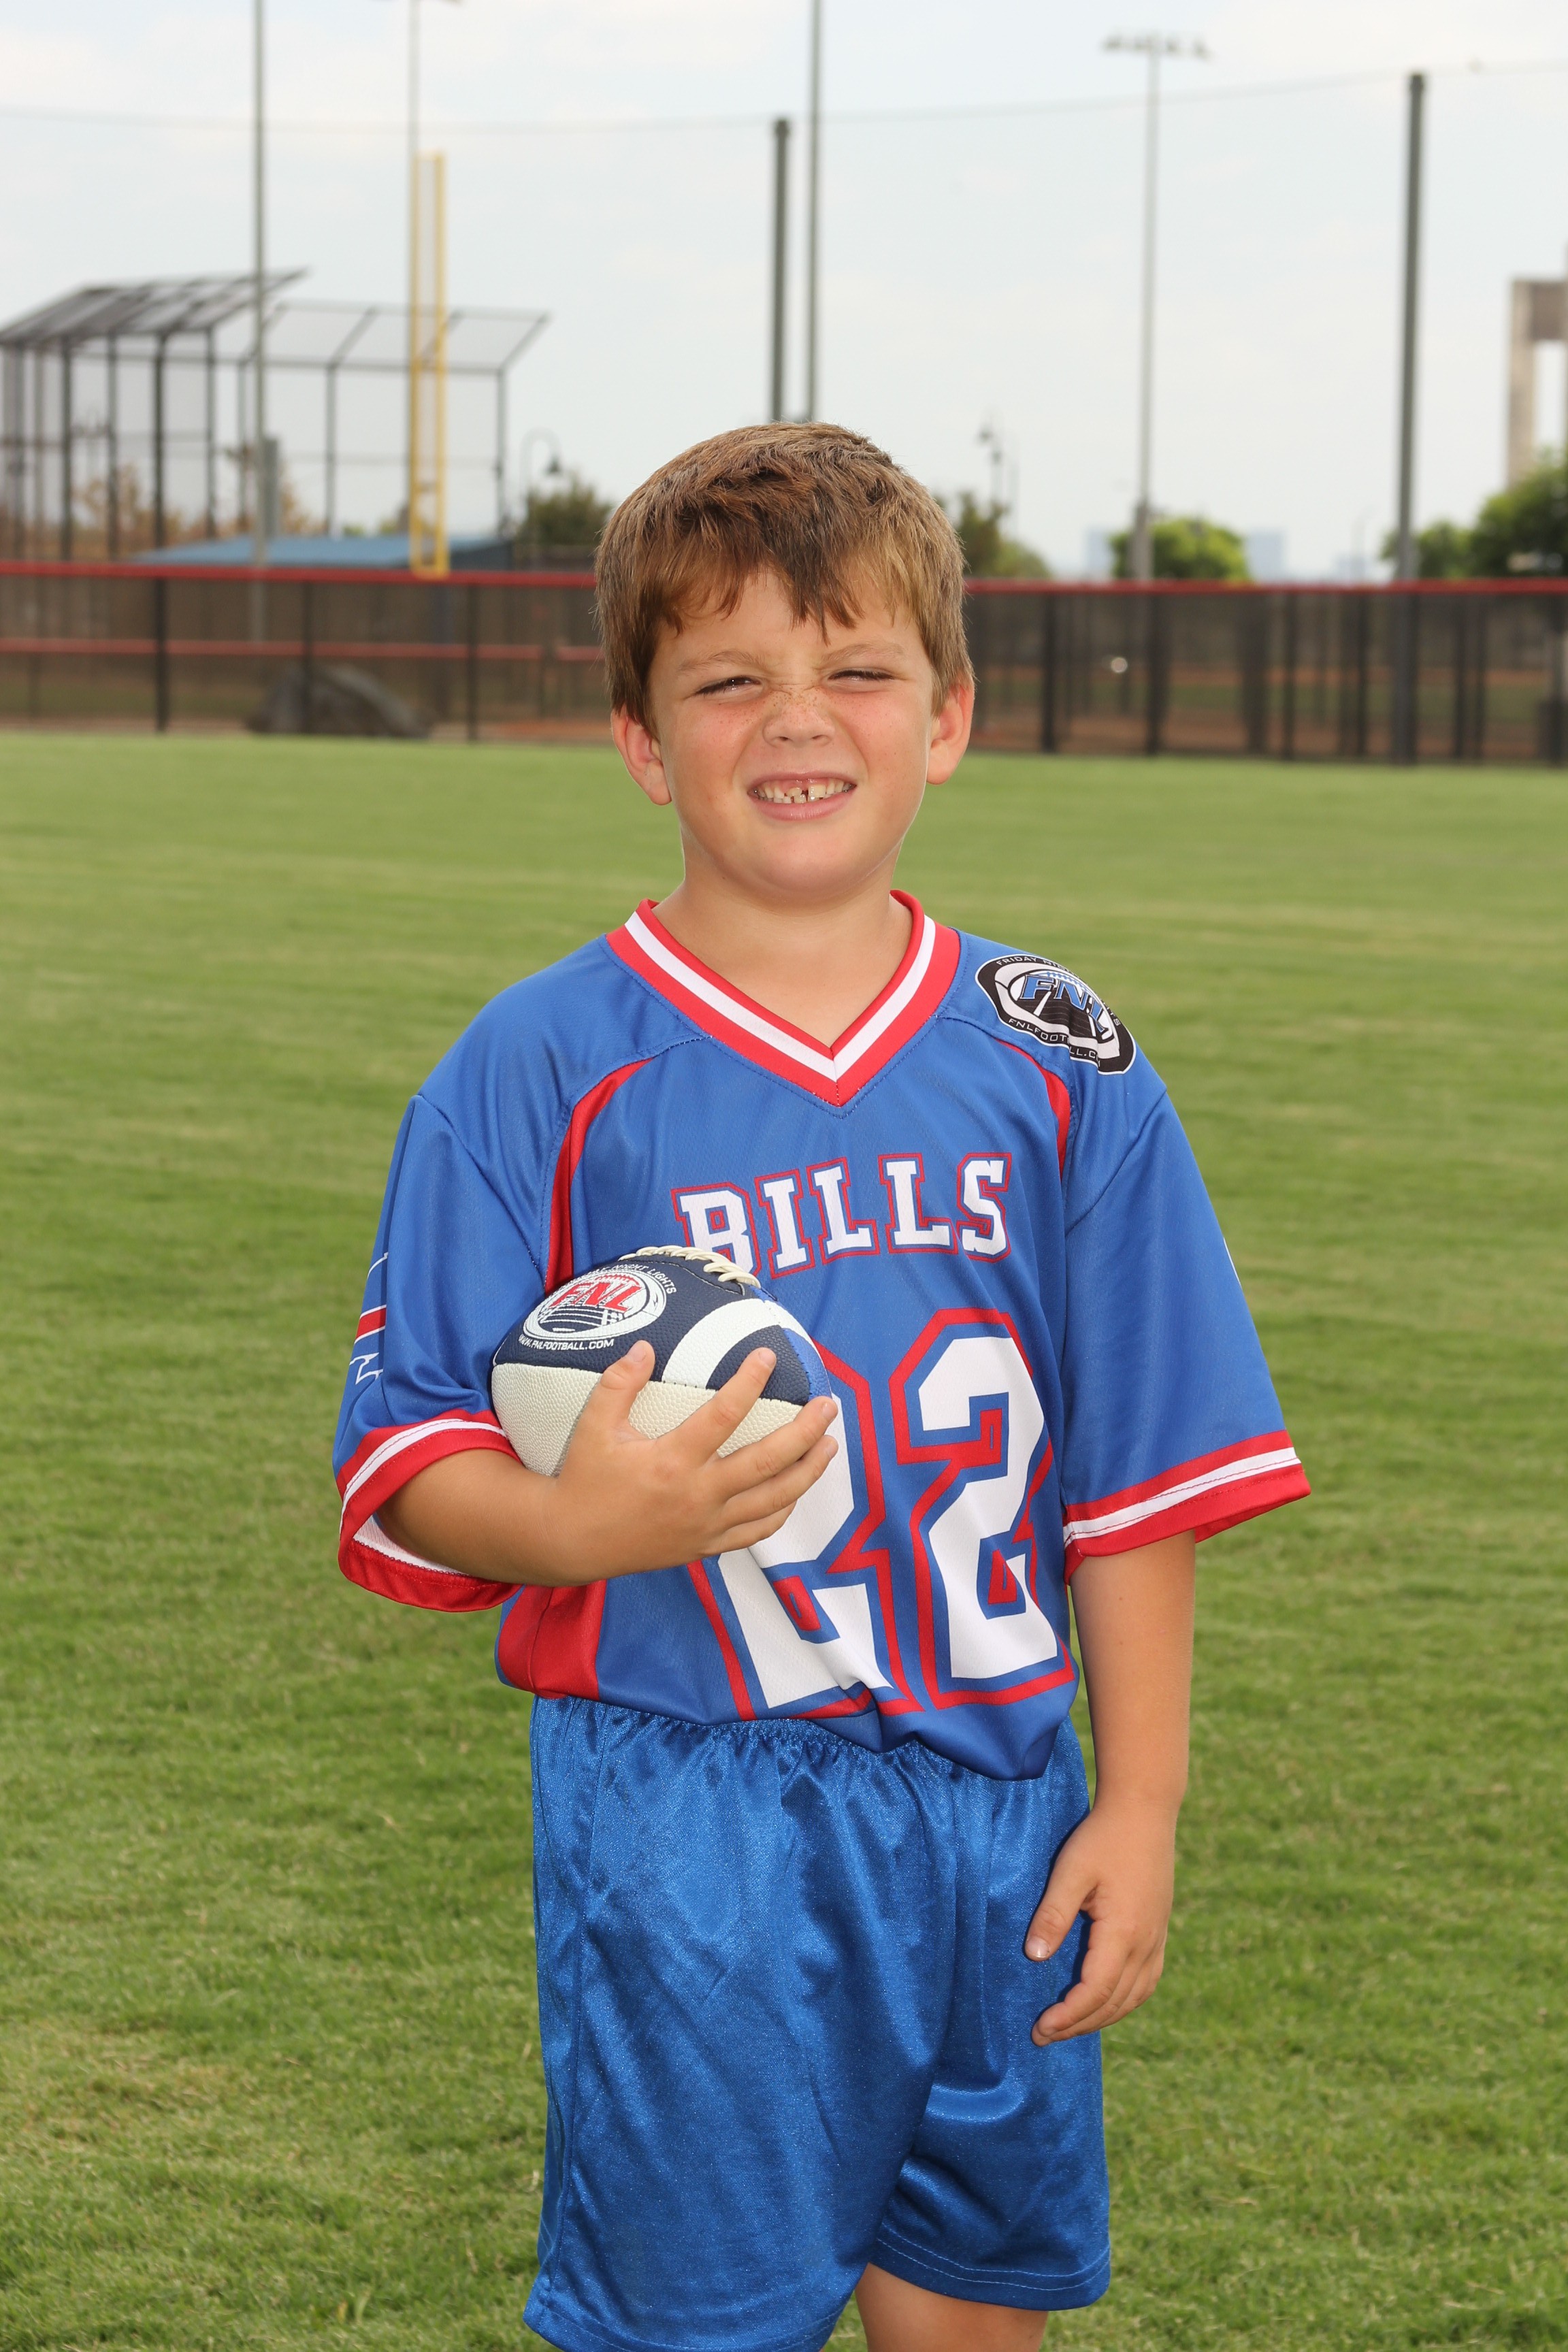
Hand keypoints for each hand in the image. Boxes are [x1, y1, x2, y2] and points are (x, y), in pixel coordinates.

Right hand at [378, 1343, 838, 1587]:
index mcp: (672, 1463)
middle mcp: (697, 1496)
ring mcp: (706, 1526)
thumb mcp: (592, 1427)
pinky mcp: (705, 1547)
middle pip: (767, 1462)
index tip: (767, 1356)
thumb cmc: (583, 1479)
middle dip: (804, 1432)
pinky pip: (756, 1532)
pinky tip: (795, 1491)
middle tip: (829, 1405)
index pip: (724, 1417)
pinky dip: (781, 1511)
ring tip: (829, 1445)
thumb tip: (644, 1346)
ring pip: (773, 1500)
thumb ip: (618, 1384)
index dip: (749, 1383)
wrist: (570, 1542)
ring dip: (807, 1472)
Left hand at [1023, 1796, 1176, 2044]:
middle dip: (1078, 2025)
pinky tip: (1105, 2002)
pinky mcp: (1159, 1931)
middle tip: (1043, 2036)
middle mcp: (1146, 1943)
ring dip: (1101, 2017)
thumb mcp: (1070, 1871)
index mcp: (1124, 1932)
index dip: (1067, 2016)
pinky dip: (1124, 2001)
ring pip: (1133, 1997)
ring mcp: (1157, 1939)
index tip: (1039, 2029)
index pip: (1095, 1992)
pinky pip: (1146, 1982)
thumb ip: (1053, 1914)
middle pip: (1114, 2003)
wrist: (1144, 1811)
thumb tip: (1034, 1957)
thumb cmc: (1102, 1838)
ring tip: (1069, 2026)